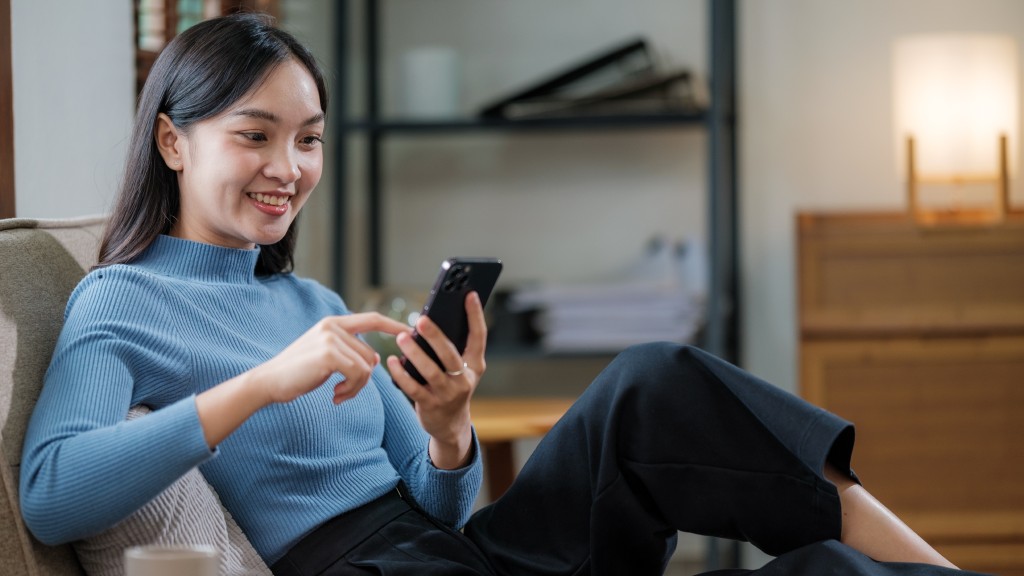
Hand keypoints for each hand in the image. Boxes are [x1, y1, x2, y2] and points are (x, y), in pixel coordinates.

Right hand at [257, 312, 411, 404]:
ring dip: (356, 388)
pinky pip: (358, 374)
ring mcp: (330, 338)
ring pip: (366, 367)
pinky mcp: (329, 354)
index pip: (372, 319)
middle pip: (370, 354)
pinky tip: (335, 396)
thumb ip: (349, 352)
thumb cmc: (298, 373)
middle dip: (363, 379)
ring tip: (338, 394)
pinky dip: (351, 391)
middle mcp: (332, 326)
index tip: (411, 330)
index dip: (393, 325)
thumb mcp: (326, 356)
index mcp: (333, 323)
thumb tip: (375, 359)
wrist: (269, 382)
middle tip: (345, 392)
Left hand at [387, 291, 486, 468]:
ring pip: (431, 371)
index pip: (478, 336)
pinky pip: (413, 388)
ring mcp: (448, 394)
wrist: (450, 425)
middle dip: (436, 336)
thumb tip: (430, 322)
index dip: (475, 315)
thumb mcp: (460, 369)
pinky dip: (401, 374)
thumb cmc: (452, 387)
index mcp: (475, 365)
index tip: (470, 294)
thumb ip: (452, 348)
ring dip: (415, 353)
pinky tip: (392, 361)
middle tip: (421, 320)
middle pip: (450, 354)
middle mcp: (465, 379)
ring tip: (401, 338)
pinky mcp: (431, 405)